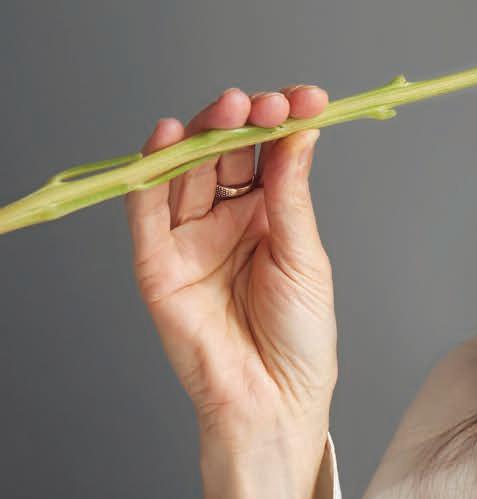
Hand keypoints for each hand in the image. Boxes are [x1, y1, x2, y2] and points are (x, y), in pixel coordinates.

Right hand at [124, 84, 337, 448]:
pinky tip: (167, 137)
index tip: (307, 97)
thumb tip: (300, 131)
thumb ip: (292, 195)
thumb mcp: (305, 258)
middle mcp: (226, 220)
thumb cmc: (299, 340)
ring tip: (229, 108)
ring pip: (186, 171)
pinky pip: (147, 210)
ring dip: (203, 134)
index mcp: (269, 215)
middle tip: (264, 103)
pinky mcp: (157, 263)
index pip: (269, 152)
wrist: (274, 401)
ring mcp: (189, 238)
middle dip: (244, 121)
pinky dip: (151, 172)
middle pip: (224, 153)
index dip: (283, 121)